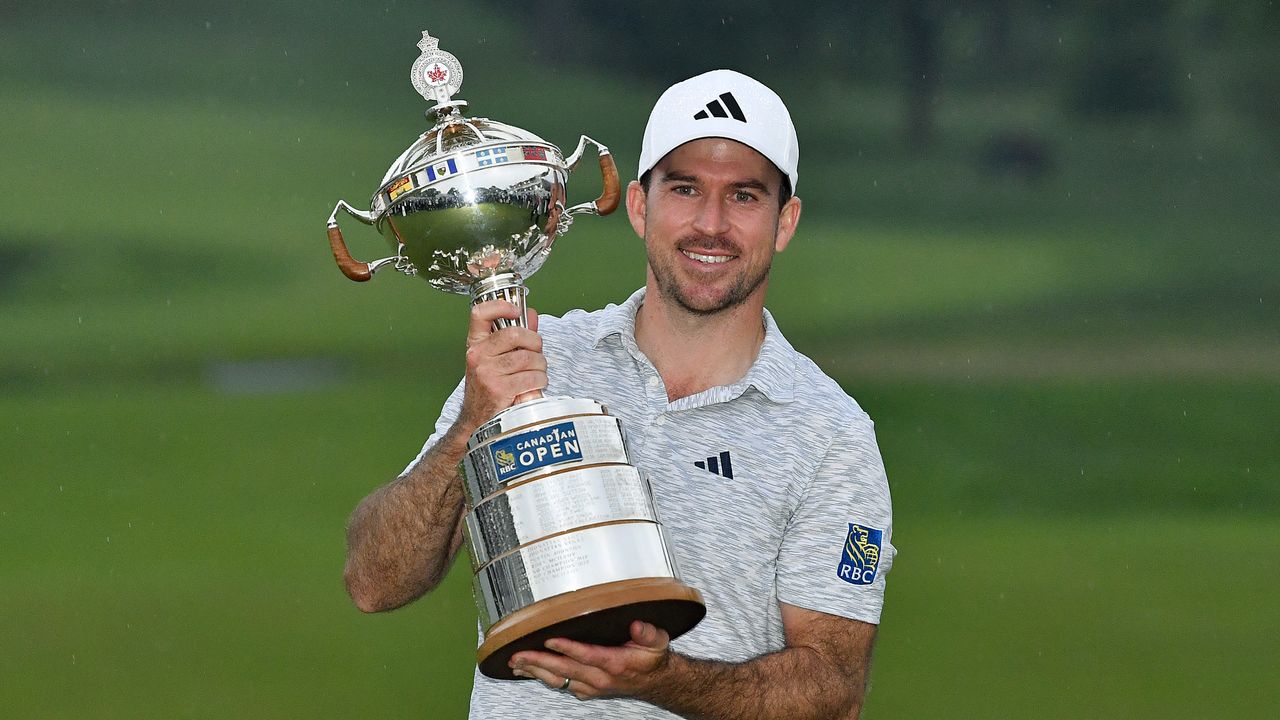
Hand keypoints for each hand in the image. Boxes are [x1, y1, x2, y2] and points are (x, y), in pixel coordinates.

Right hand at [457, 299, 545, 431]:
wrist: (477, 421)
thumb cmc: (488, 387)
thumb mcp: (495, 359)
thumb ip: (515, 336)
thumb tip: (531, 314)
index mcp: (475, 344)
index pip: (480, 313)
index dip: (501, 306)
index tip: (516, 311)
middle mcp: (478, 355)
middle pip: (516, 334)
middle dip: (534, 343)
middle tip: (536, 352)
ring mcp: (488, 372)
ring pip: (529, 358)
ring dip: (540, 366)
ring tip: (535, 372)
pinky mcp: (500, 388)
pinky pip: (532, 377)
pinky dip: (540, 381)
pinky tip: (534, 385)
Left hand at [509, 620, 671, 700]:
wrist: (654, 682)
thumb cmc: (651, 660)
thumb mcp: (658, 642)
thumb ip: (649, 633)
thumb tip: (638, 625)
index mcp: (615, 663)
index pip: (587, 656)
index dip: (568, 648)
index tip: (551, 640)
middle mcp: (599, 678)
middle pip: (565, 670)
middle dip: (539, 662)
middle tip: (519, 655)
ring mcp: (590, 686)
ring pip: (558, 680)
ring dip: (535, 671)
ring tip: (516, 663)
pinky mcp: (584, 690)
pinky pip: (560, 685)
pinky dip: (542, 678)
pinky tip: (529, 671)